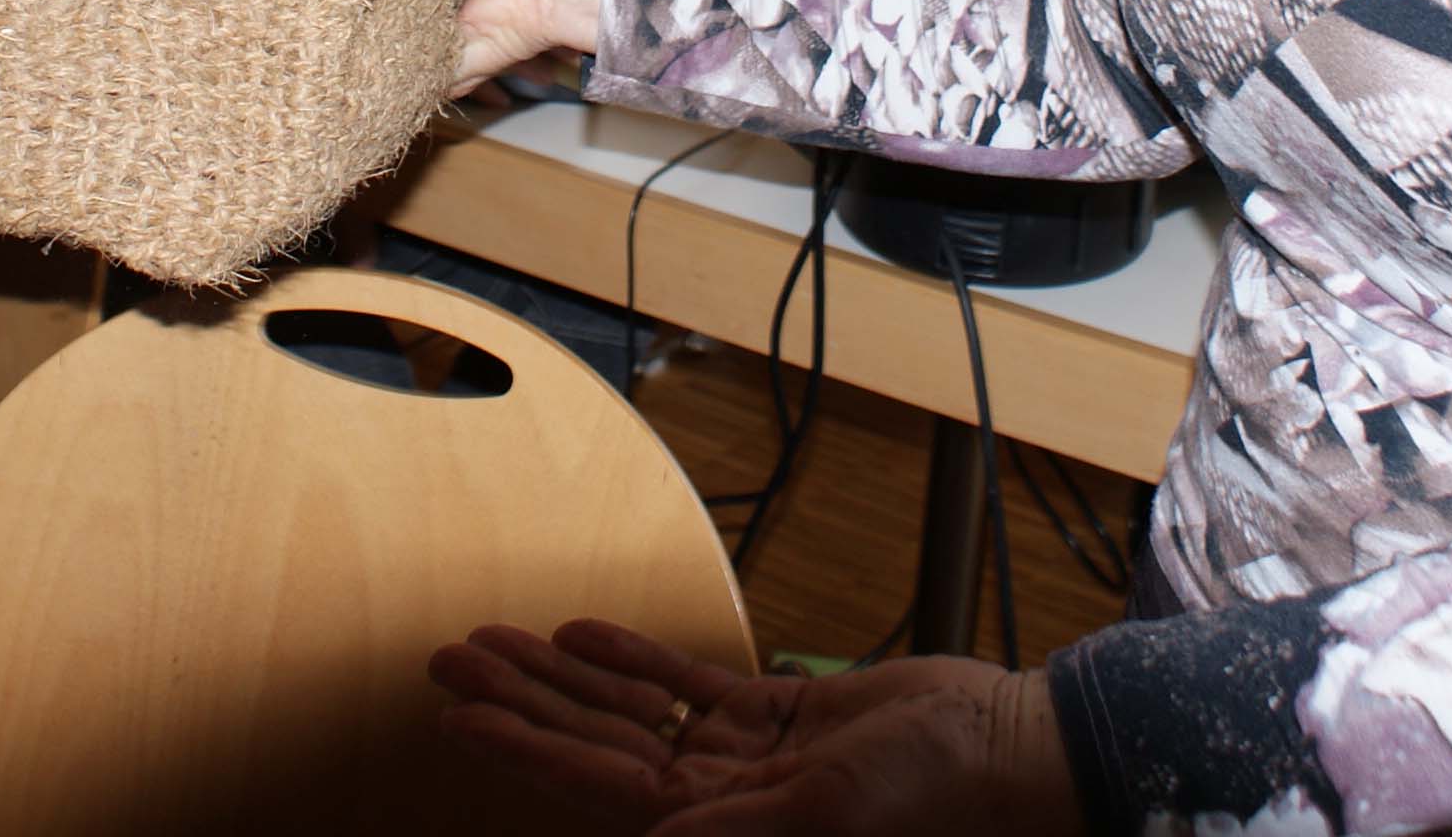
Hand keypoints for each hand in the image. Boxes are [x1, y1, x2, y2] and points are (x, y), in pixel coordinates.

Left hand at [432, 620, 1081, 835]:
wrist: (1003, 753)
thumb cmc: (927, 799)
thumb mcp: (822, 813)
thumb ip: (732, 827)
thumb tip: (651, 835)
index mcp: (716, 830)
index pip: (592, 784)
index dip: (520, 748)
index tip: (458, 715)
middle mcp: (718, 800)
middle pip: (593, 743)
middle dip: (519, 703)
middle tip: (448, 659)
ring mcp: (746, 758)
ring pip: (631, 711)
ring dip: (562, 676)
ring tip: (494, 638)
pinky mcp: (782, 718)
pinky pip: (691, 685)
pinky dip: (637, 659)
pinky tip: (582, 634)